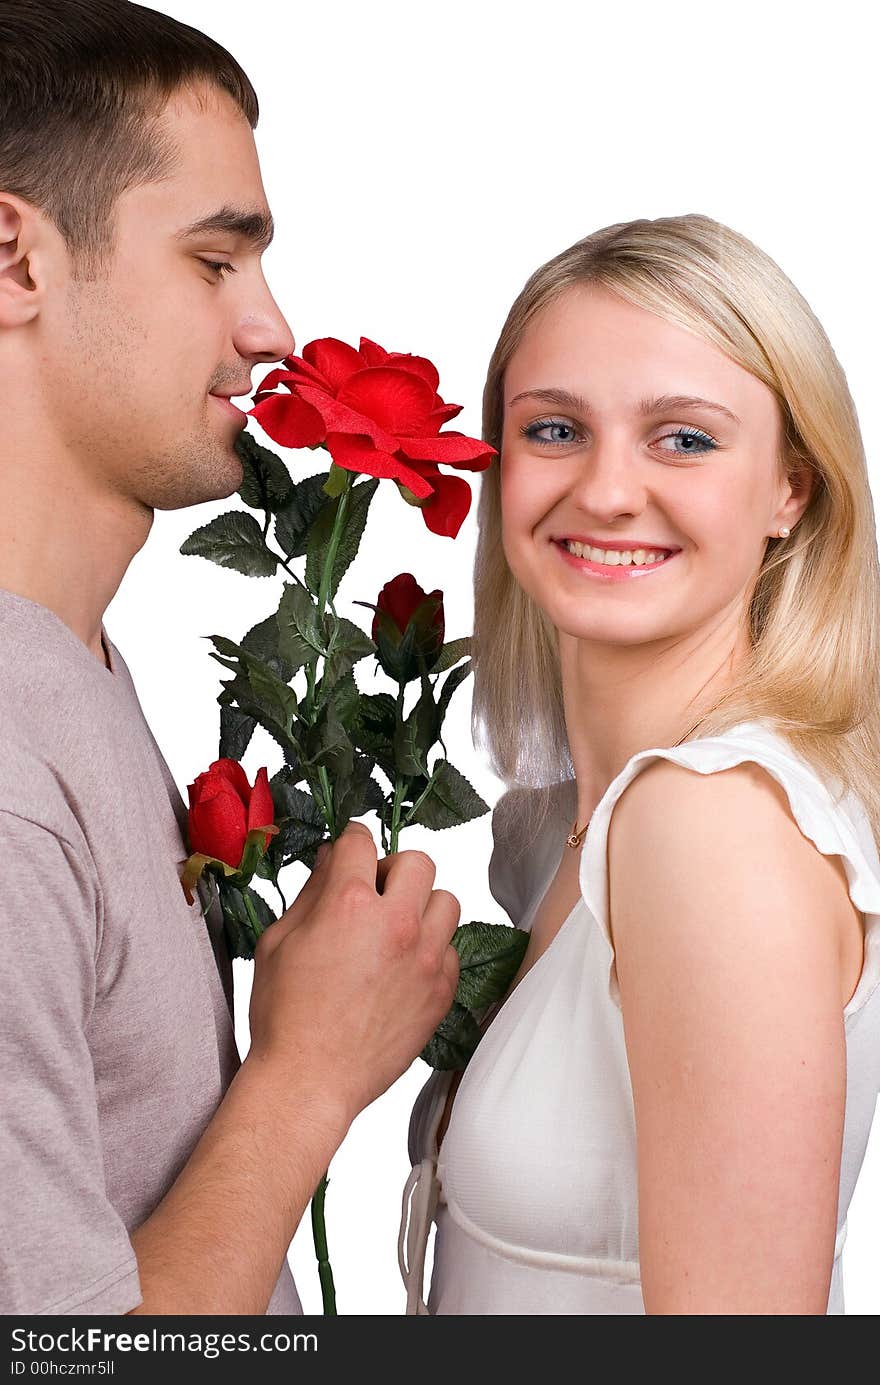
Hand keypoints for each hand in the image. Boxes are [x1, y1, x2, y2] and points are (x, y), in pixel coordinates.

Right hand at [247, 822, 459, 1128]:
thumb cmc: (285, 1016)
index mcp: (349, 903)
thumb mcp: (278, 941)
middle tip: (375, 892)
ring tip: (397, 930)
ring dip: (422, 907)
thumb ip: (310, 893)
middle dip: (394, 869)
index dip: (351, 840)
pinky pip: (452, 949)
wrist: (309, 1081)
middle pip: (419, 862)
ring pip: (447, 902)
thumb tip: (331, 861)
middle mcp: (396, 924)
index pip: (361, 842)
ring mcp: (425, 959)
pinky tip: (406, 967)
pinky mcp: (442, 991)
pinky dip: (433, 950)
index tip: (350, 849)